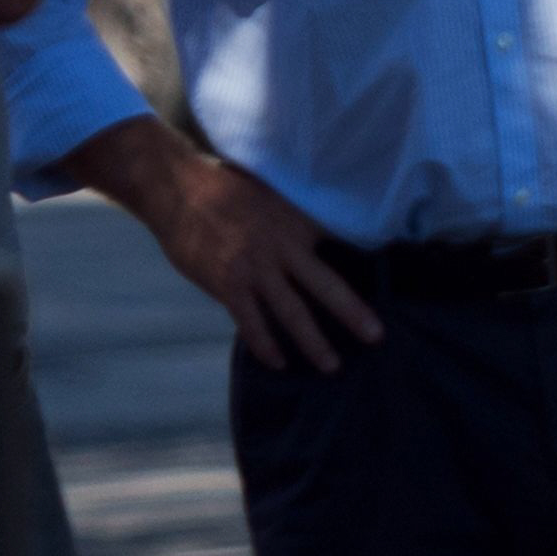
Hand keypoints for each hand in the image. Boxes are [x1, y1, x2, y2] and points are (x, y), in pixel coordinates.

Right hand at [64, 117, 378, 372]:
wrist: (177, 189)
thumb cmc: (228, 191)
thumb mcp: (274, 197)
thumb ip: (299, 220)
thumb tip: (326, 236)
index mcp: (297, 226)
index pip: (338, 251)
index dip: (363, 268)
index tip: (380, 291)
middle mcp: (280, 249)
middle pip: (325, 286)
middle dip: (352, 313)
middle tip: (375, 337)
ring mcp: (253, 269)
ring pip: (290, 312)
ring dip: (312, 342)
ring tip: (330, 366)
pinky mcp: (227, 284)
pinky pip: (250, 322)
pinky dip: (265, 344)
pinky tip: (279, 362)